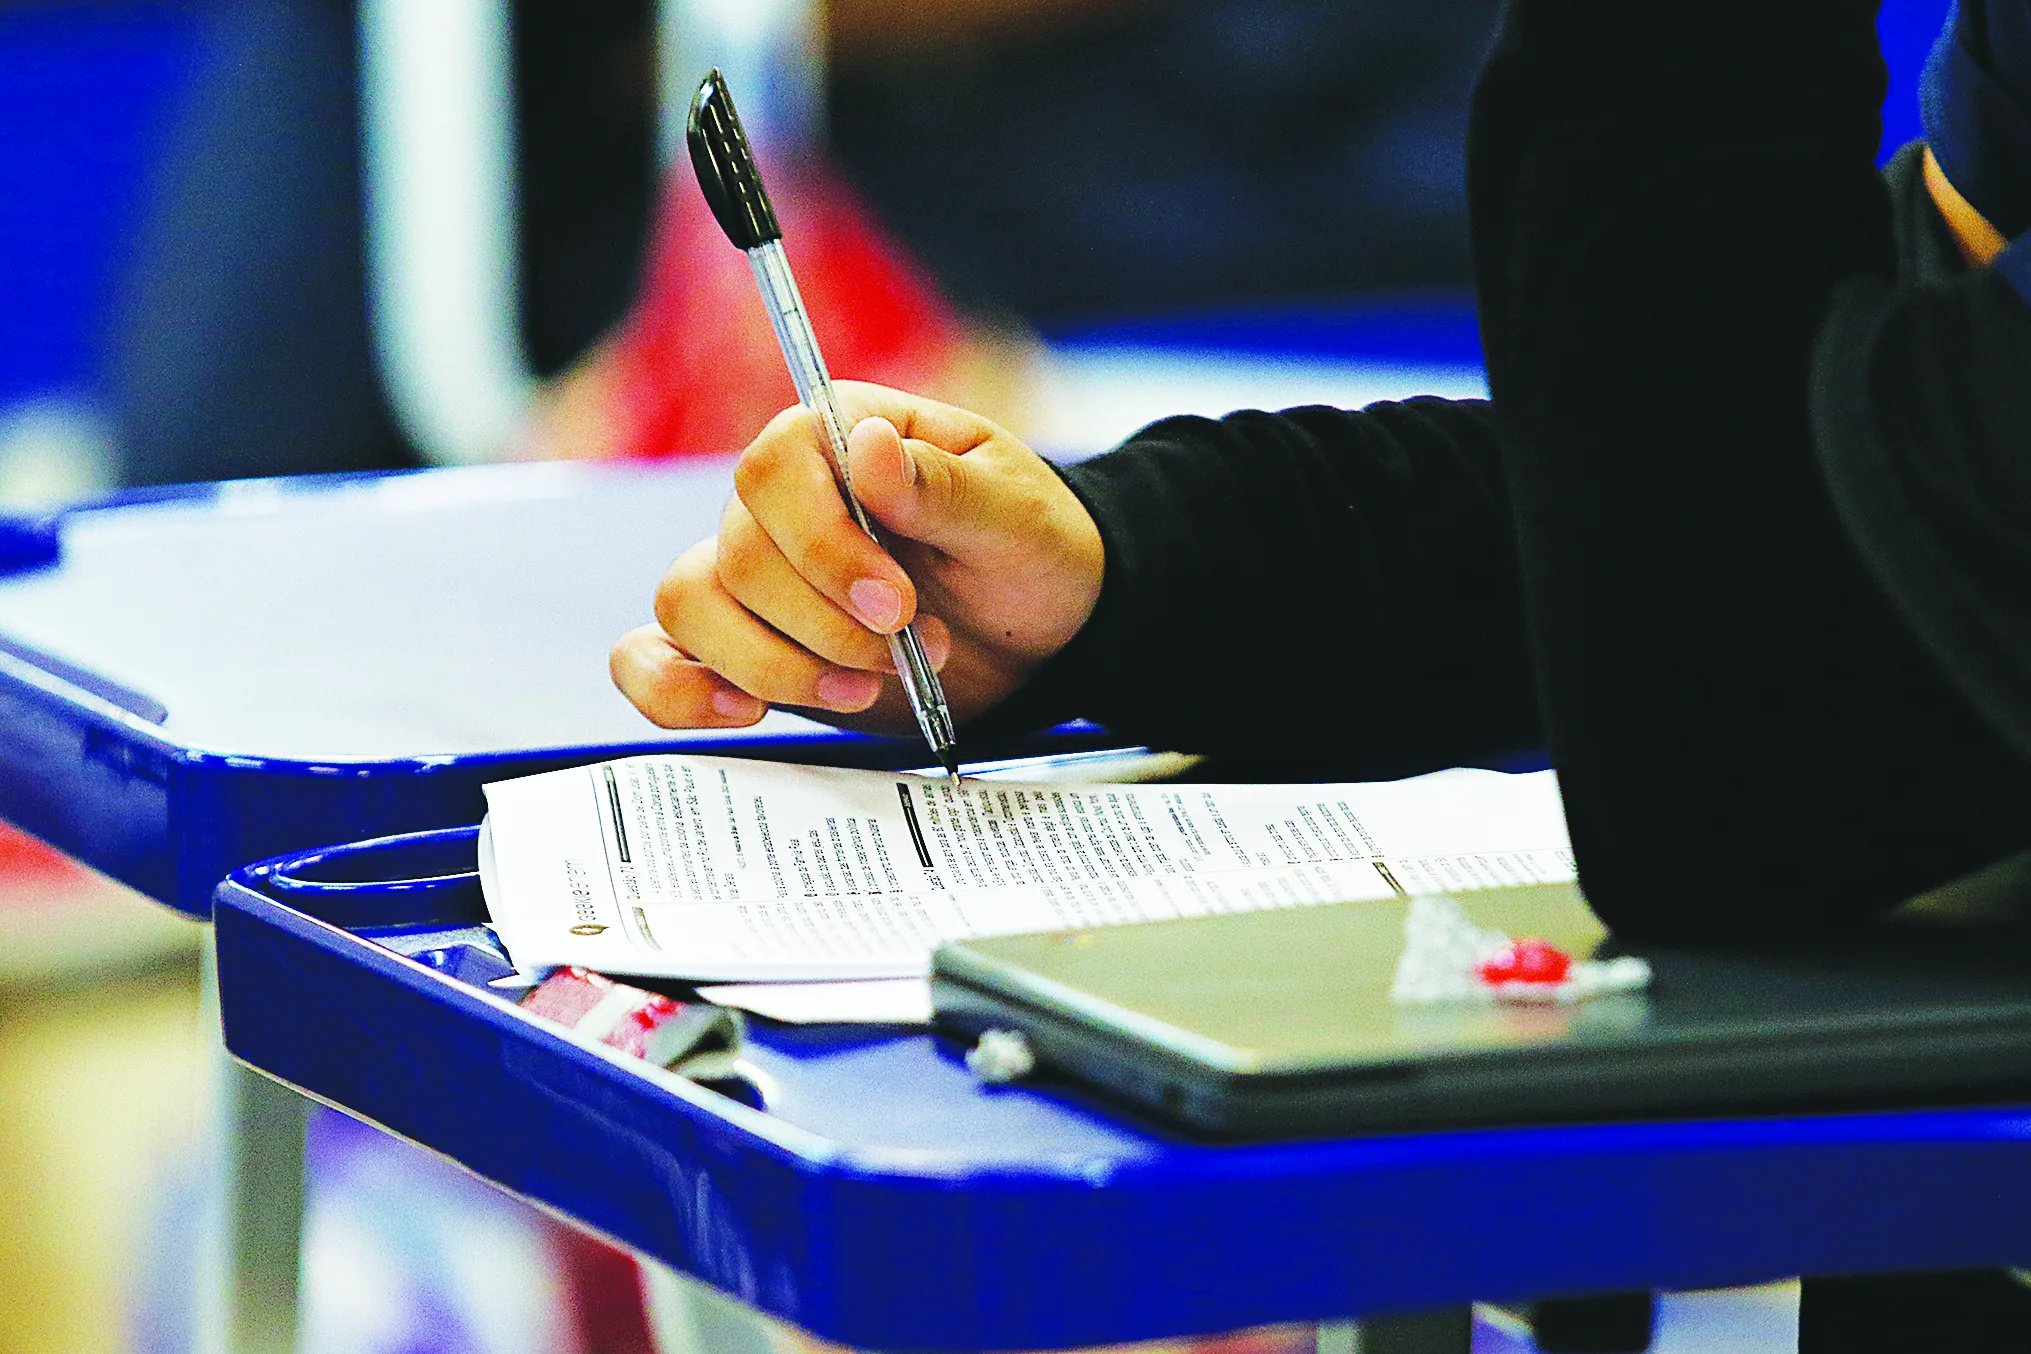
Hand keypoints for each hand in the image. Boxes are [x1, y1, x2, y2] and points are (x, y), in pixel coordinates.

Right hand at [612, 383, 1104, 734]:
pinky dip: (679, 692)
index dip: (821, 547)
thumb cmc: (1031, 553)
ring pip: (692, 608)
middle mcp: (780, 500)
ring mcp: (753, 576)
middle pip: (736, 553)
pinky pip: (655, 658)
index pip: (771, 470)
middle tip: (916, 647)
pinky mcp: (744, 644)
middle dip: (826, 625)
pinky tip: (745, 712)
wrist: (1043, 631)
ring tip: (867, 685)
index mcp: (839, 436)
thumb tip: (867, 446)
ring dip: (777, 666)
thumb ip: (941, 486)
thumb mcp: (1014, 516)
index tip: (895, 604)